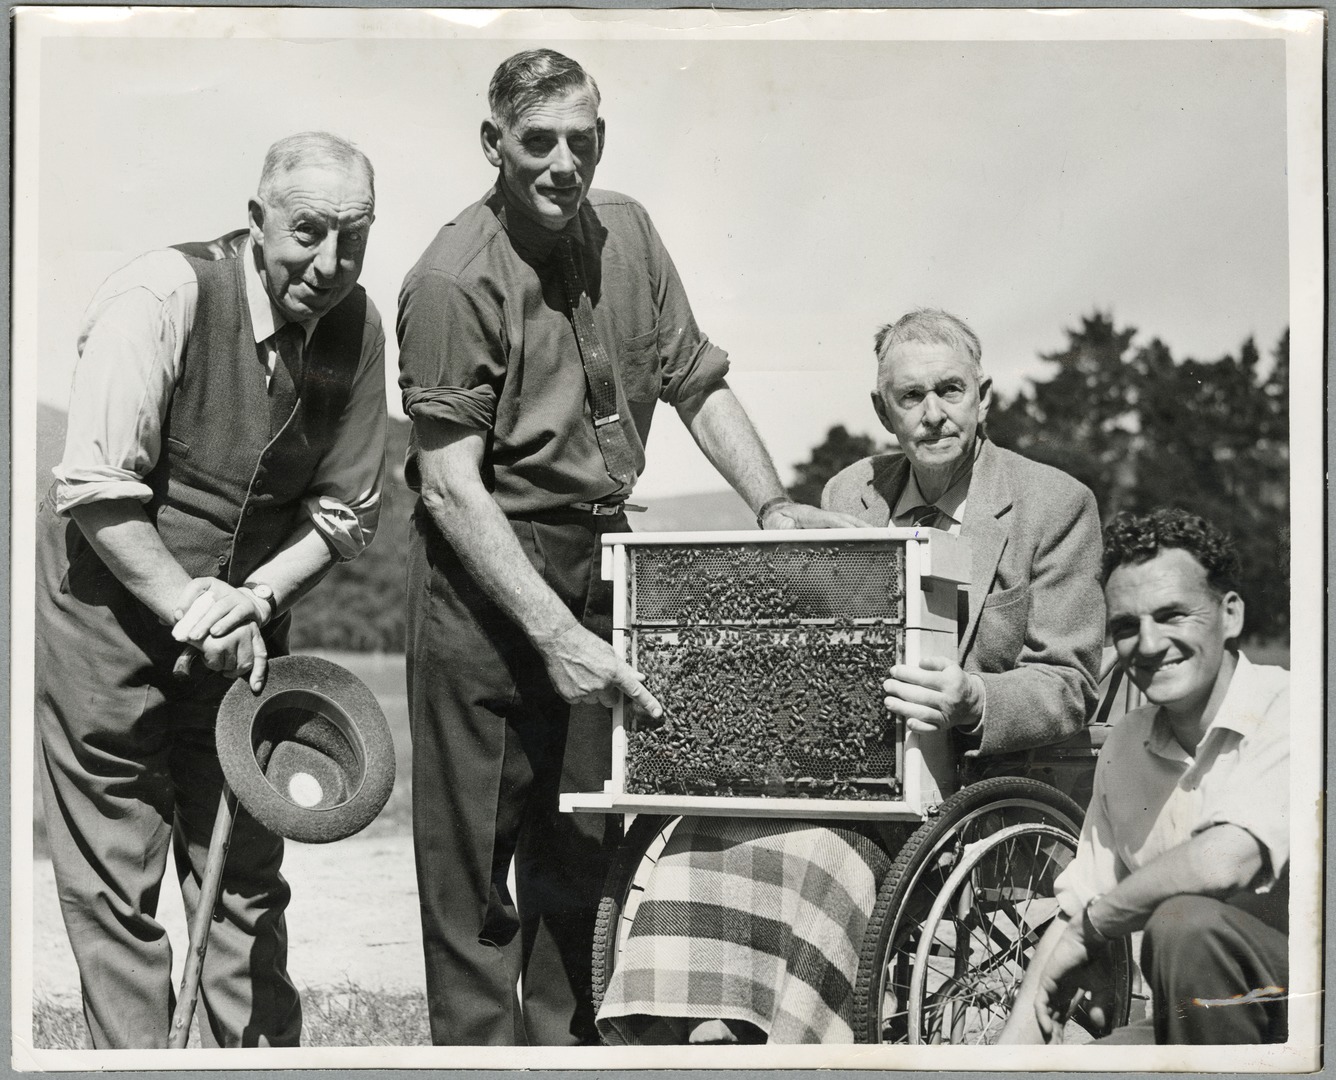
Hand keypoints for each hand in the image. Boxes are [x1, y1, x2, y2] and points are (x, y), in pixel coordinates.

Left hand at [170, 578, 268, 644]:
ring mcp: (236, 596)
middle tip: (185, 635)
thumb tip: (162, 619)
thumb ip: (185, 612)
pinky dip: (225, 624)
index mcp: (209, 584)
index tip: (176, 616)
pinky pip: (236, 615)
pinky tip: (215, 633)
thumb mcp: (202, 607)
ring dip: (207, 623)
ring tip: (196, 636)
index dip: (185, 599)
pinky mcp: (247, 607)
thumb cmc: (217, 610)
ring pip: (220, 608)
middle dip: (195, 618)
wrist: (246, 609)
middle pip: (208, 601)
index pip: (195, 585)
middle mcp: (223, 588)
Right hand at [184, 623, 268, 691]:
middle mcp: (246, 631)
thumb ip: (241, 655)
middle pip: (247, 664)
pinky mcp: (219, 645)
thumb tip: (256, 687)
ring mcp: (233, 637)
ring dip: (219, 664)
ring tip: (212, 650)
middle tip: (221, 662)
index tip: (256, 688)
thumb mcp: (229, 638)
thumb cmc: (211, 631)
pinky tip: (205, 650)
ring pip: (231, 666)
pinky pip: (217, 666)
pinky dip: (209, 663)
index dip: (259, 674)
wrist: (191, 616)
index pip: (260, 655)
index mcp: (252, 630)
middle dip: (233, 670)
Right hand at [541, 623, 663, 717]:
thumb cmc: (584, 643)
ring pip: (594, 700)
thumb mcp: (609, 652)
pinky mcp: (572, 696)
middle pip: (611, 700)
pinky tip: (574, 678)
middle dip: (608, 693)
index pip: (635, 690)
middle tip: (598, 677)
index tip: (657, 712)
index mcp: (614, 671)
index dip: (648, 703)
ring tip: (583, 673)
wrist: (559, 641)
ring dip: (592, 692)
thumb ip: (625, 668)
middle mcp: (602, 684)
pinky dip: (577, 692)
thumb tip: (640, 677)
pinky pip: (579, 701)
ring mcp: (586, 692)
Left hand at [760, 501, 870, 530]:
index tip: (856, 532)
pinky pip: (842, 525)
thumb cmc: (775, 521)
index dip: (843, 525)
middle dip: (860, 525)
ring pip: (846, 521)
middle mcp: (820, 515)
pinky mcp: (826, 523)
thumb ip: (786, 530)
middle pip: (844, 518)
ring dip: (861, 527)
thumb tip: (796, 532)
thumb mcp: (776, 526)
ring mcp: (824, 518)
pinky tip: (865, 536)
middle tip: (876, 533)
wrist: (775, 511)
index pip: (830, 520)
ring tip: (878, 535)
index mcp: (809, 515)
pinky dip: (855, 529)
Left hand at [883, 655, 984, 732]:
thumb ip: (936, 662)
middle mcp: (948, 699)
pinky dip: (919, 727)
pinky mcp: (942, 726)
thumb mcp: (950, 666)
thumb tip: (921, 662)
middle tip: (887, 685)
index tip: (893, 671)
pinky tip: (908, 722)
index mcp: (950, 682)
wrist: (971, 702)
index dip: (907, 674)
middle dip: (901, 690)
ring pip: (923, 712)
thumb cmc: (954, 681)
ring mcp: (945, 714)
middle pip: (921, 695)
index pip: (926, 678)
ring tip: (888, 701)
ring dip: (903, 708)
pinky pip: (930, 729)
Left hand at [1033, 922, 1093, 1042]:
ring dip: (1047, 1029)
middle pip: (1051, 1016)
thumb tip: (1098, 1024)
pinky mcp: (1047, 979)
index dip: (1061, 1030)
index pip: (1061, 1014)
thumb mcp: (1102, 988)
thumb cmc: (1098, 959)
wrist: (1092, 938)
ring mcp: (1050, 984)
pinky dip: (1042, 1016)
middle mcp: (1057, 988)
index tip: (1064, 1047)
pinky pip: (1040, 1002)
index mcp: (1068, 990)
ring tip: (1050, 1047)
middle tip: (1054, 1053)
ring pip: (1044, 1012)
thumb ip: (1097, 1005)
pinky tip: (1048, 1029)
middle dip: (1053, 1035)